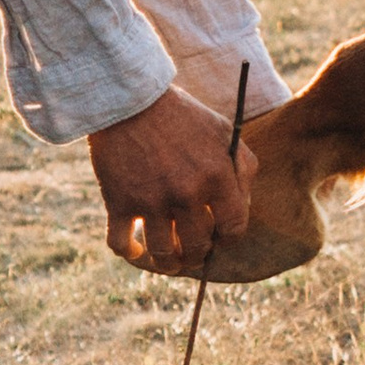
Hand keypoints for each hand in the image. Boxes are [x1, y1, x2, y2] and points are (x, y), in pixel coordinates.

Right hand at [90, 85, 256, 272]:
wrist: (132, 100)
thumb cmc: (182, 116)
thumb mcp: (224, 132)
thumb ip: (243, 167)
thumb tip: (244, 205)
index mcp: (217, 176)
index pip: (234, 227)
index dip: (228, 238)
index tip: (219, 238)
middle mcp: (187, 193)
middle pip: (197, 247)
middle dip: (197, 254)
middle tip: (192, 251)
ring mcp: (152, 200)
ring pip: (163, 254)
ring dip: (168, 263)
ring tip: (169, 260)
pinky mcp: (119, 201)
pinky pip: (122, 244)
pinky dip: (130, 253)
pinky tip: (136, 249)